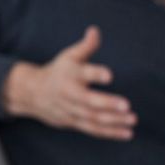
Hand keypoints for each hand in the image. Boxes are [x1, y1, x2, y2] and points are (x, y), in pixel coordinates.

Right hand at [3, 26, 135, 139]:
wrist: (33, 94)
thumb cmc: (58, 71)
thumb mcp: (69, 56)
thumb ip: (85, 46)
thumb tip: (95, 30)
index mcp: (69, 74)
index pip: (82, 73)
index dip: (95, 74)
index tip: (109, 75)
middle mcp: (69, 93)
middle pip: (87, 101)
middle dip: (107, 104)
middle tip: (126, 105)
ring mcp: (70, 110)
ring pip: (91, 118)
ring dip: (113, 121)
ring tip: (132, 119)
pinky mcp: (74, 123)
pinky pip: (92, 130)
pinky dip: (110, 133)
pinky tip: (127, 133)